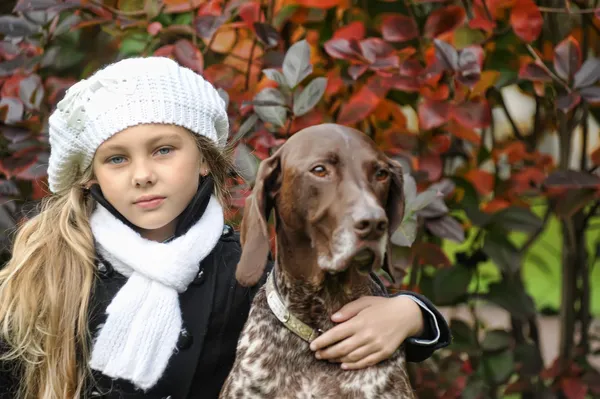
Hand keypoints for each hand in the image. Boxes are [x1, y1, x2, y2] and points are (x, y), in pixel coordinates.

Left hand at [309, 295, 423, 369]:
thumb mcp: (364, 301)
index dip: (323, 341)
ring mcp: (376, 345)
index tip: (313, 345)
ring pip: (352, 357)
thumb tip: (333, 318)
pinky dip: (353, 365)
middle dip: (327, 353)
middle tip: (317, 354)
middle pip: (342, 348)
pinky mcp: (384, 353)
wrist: (406, 315)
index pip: (336, 333)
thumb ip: (348, 309)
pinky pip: (366, 362)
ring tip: (327, 358)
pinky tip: (343, 365)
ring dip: (337, 359)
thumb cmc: (382, 306)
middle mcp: (367, 335)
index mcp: (360, 321)